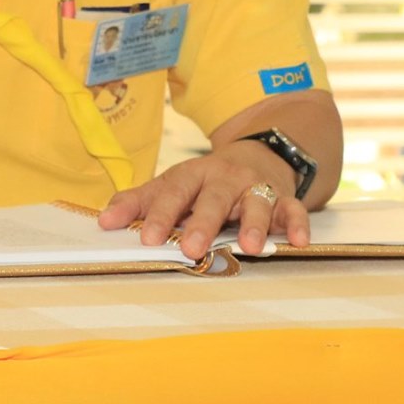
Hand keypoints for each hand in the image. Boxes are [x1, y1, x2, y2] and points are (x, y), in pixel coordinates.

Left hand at [98, 140, 310, 260]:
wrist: (256, 155)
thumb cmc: (206, 182)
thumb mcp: (173, 185)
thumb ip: (139, 202)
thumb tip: (104, 221)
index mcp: (193, 175)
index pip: (174, 192)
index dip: (160, 215)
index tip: (147, 238)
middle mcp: (225, 179)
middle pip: (214, 199)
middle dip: (203, 223)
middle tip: (192, 248)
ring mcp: (256, 187)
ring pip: (257, 204)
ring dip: (254, 224)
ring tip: (250, 247)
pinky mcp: (283, 197)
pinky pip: (293, 209)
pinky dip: (298, 224)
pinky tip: (299, 241)